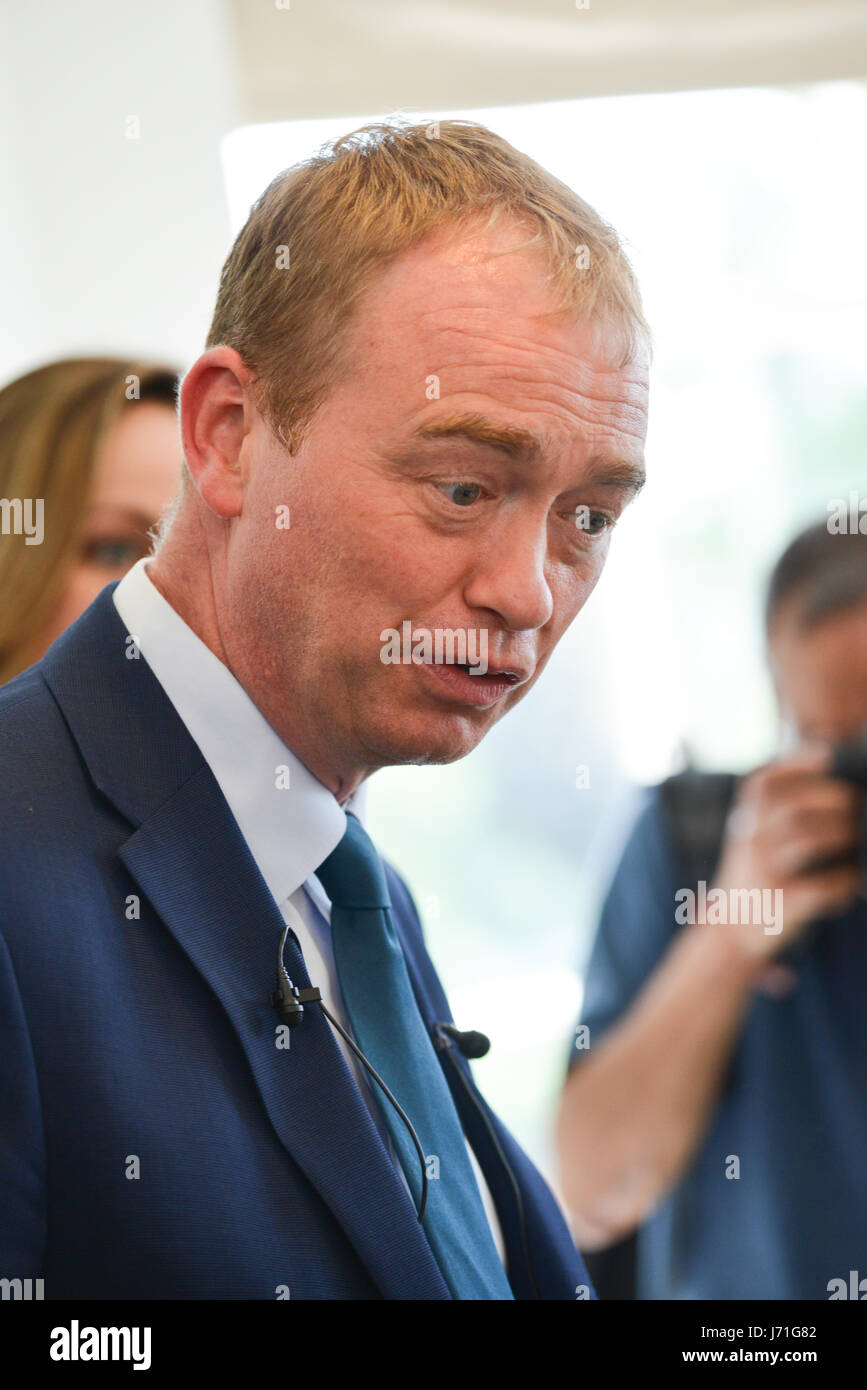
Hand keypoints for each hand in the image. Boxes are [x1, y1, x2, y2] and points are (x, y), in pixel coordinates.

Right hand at [707, 743, 860, 962]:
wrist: (733, 926)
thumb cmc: (756, 871)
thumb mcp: (752, 833)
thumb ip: (775, 805)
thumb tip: (824, 763)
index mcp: (744, 820)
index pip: (763, 783)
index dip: (795, 764)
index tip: (826, 755)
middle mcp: (750, 841)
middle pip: (793, 808)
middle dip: (832, 800)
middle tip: (854, 804)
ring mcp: (764, 872)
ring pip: (807, 842)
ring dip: (841, 834)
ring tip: (856, 836)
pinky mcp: (780, 902)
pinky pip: (819, 887)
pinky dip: (843, 881)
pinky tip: (853, 878)